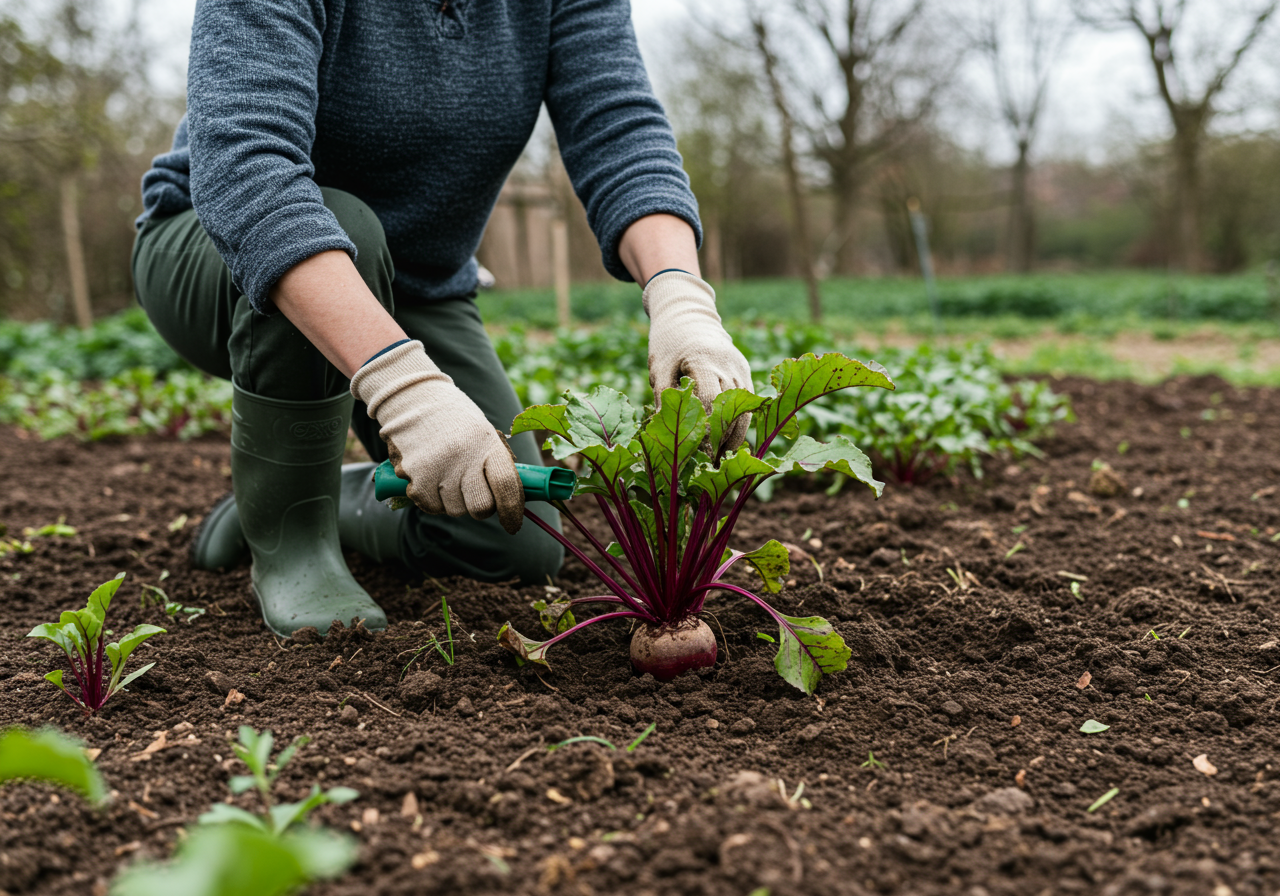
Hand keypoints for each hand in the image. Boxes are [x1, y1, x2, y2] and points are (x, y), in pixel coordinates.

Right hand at [350, 341, 523, 533]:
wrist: (413, 397)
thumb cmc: (455, 420)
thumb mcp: (483, 433)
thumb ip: (495, 465)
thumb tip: (510, 502)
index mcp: (488, 443)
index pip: (506, 486)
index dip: (512, 511)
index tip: (512, 524)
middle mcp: (465, 456)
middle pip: (481, 507)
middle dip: (480, 507)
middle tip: (473, 492)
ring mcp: (438, 467)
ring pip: (455, 510)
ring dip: (453, 501)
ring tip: (447, 475)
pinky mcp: (415, 475)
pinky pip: (430, 506)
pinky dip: (432, 500)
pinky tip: (430, 478)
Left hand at [644, 271, 753, 448]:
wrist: (690, 315)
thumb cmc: (669, 343)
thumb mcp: (658, 367)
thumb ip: (663, 397)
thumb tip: (663, 431)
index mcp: (703, 361)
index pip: (710, 401)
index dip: (708, 430)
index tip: (702, 454)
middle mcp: (728, 365)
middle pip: (732, 409)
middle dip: (724, 438)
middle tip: (713, 464)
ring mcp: (741, 368)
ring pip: (745, 409)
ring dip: (736, 435)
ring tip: (722, 458)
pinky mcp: (746, 373)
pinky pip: (748, 403)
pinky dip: (741, 423)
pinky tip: (730, 443)